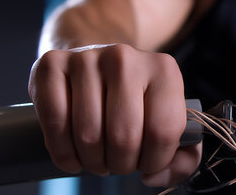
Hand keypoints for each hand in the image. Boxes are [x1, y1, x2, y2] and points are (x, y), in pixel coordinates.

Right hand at [28, 44, 200, 186]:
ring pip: (88, 136)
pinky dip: (63, 153)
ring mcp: (87, 59)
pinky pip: (54, 124)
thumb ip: (183, 155)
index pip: (164, 130)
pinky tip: (74, 156)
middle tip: (121, 163)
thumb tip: (156, 176)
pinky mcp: (52, 65)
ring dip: (94, 162)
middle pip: (124, 137)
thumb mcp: (170, 119)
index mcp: (164, 69)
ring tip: (100, 158)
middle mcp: (125, 58)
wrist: (99, 64)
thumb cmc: (139, 100)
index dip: (155, 161)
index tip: (149, 164)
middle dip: (123, 165)